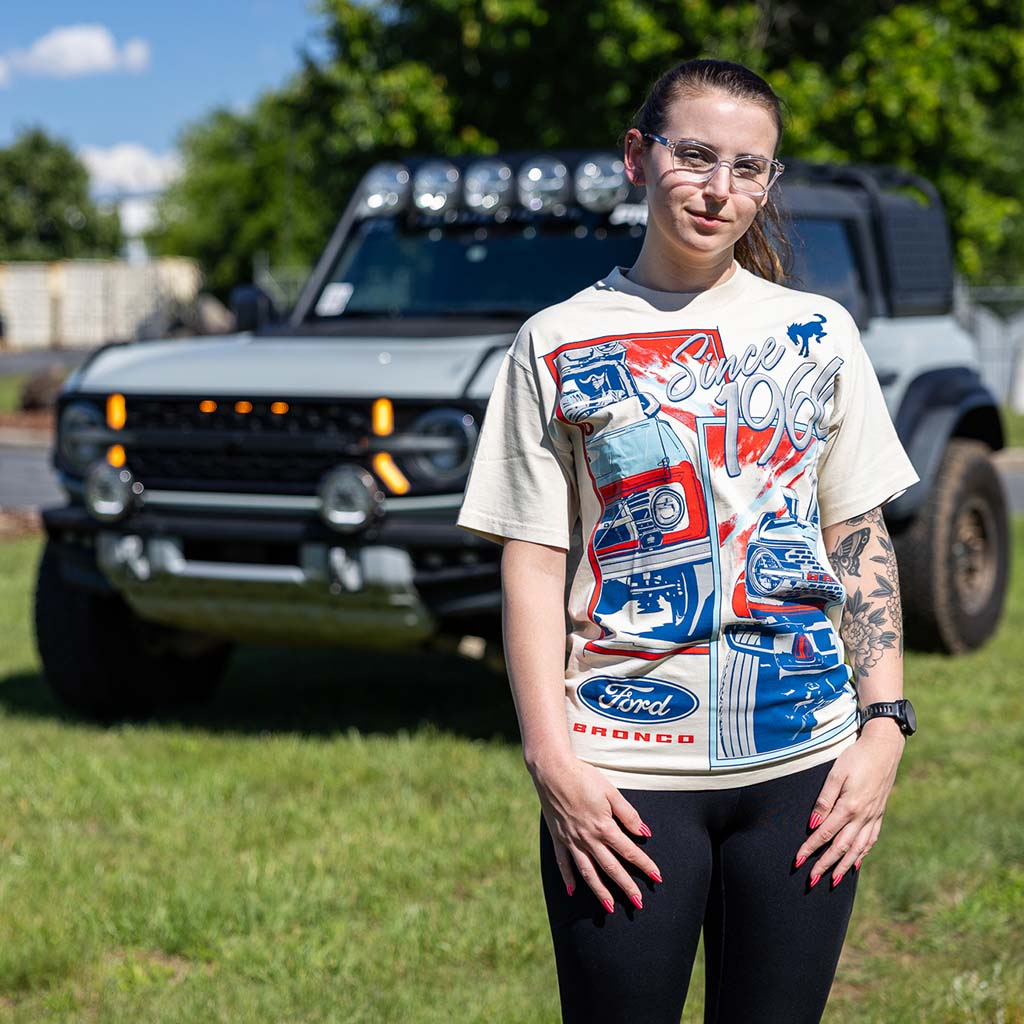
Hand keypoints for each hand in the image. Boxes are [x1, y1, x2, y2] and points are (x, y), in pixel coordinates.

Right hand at [531, 753, 661, 911]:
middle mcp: (588, 839)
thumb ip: (628, 814)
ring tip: (609, 907)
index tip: (657, 878)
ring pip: (588, 872)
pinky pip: (563, 863)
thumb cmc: (584, 777)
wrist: (553, 771)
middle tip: (638, 904)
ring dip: (599, 891)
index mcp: (604, 827)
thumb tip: (644, 833)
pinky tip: (573, 891)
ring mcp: (571, 840)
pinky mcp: (558, 837)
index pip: (629, 851)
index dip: (645, 865)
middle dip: (626, 887)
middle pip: (611, 868)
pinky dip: (568, 878)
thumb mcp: (611, 792)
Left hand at [794, 719, 905, 886]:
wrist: (884, 749)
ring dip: (843, 865)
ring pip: (857, 848)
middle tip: (811, 881)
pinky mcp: (879, 814)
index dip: (810, 849)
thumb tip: (812, 824)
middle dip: (824, 865)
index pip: (824, 834)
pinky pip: (870, 840)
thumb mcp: (836, 774)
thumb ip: (824, 800)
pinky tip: (856, 862)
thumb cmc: (856, 758)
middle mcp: (862, 817)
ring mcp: (873, 817)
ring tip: (832, 880)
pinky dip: (862, 854)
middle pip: (840, 847)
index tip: (798, 861)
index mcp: (849, 807)